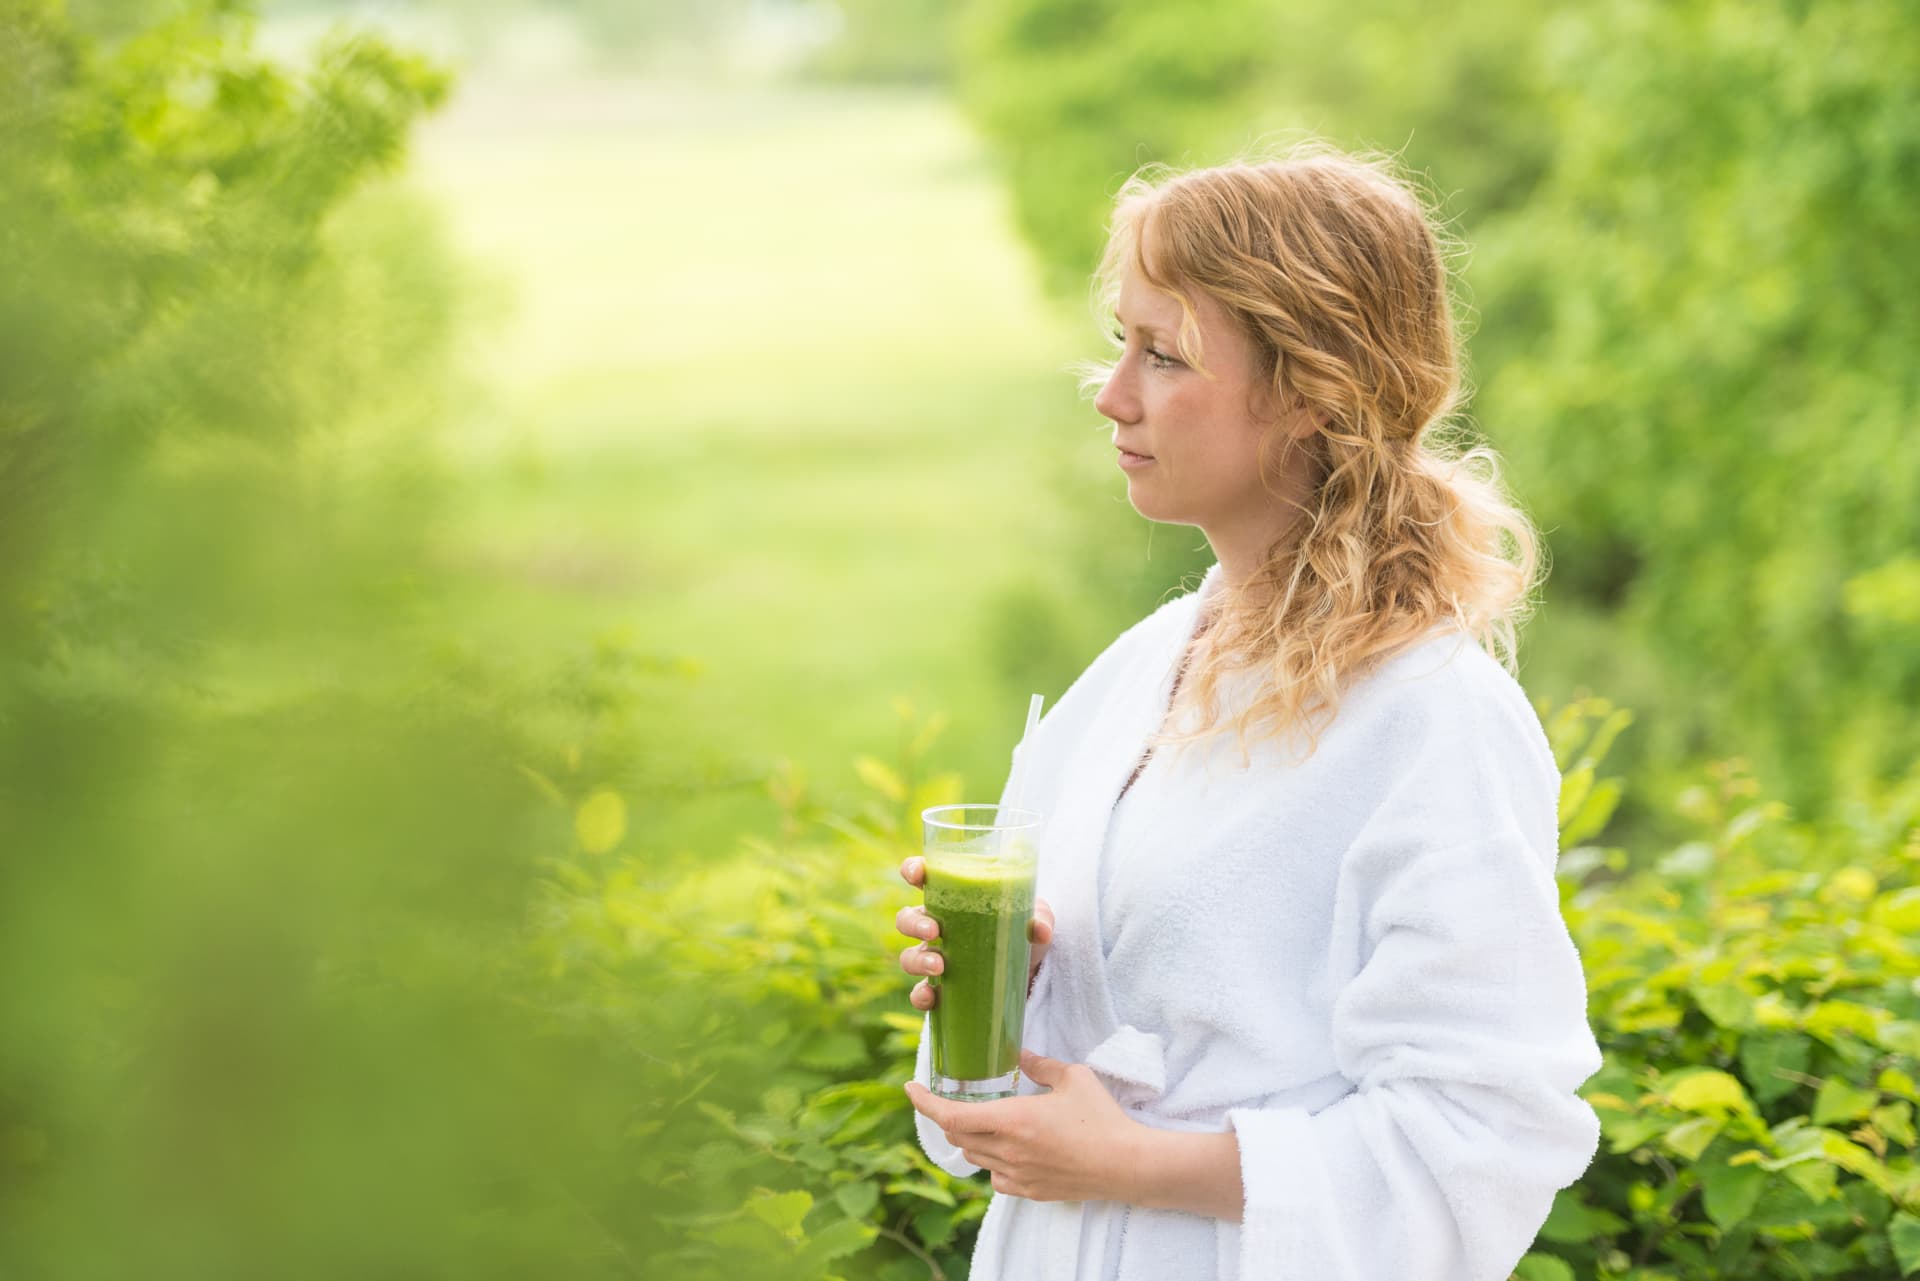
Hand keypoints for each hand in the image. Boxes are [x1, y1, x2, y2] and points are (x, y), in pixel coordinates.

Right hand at [896, 856, 1053, 1010]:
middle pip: (906, 919)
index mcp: (954, 899)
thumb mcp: (1037, 919)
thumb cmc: (1023, 931)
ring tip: (939, 966)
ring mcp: (936, 959)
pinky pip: (919, 993)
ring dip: (918, 960)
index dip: (913, 870)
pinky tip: (932, 997)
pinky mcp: (943, 989)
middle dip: (914, 923)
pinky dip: (920, 996)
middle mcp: (937, 927)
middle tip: (934, 930)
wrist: (1030, 972)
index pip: (924, 878)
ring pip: (908, 956)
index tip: (917, 874)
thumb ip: (1040, 918)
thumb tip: (1040, 929)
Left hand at [904, 1050, 1145, 1200]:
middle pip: (958, 1136)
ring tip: (983, 1121)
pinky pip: (996, 1179)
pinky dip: (992, 1163)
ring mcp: (1017, 1175)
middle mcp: (1007, 1151)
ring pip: (975, 1157)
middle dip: (948, 1117)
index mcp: (1012, 1120)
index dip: (924, 1102)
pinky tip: (1006, 1151)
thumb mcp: (1073, 1077)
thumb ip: (1040, 1064)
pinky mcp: (1030, 1191)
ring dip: (970, 1138)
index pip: (950, 1115)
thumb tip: (1020, 1053)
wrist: (1127, 1164)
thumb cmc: (1102, 1118)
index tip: (910, 1088)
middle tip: (951, 1099)